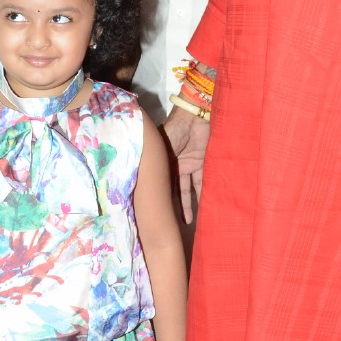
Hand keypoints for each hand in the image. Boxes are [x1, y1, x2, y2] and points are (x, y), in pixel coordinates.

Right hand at [161, 108, 209, 223]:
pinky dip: (203, 193)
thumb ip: (155, 160)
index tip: (153, 215)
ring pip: (187, 189)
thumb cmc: (175, 129)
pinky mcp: (202, 164)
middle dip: (172, 206)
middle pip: (173, 190)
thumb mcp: (160, 145)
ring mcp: (188, 165)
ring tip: (188, 222)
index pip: (158, 184)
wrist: (196, 116)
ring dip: (189, 205)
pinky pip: (202, 181)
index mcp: (161, 162)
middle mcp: (174, 166)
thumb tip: (137, 176)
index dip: (157, 198)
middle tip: (171, 224)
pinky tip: (203, 207)